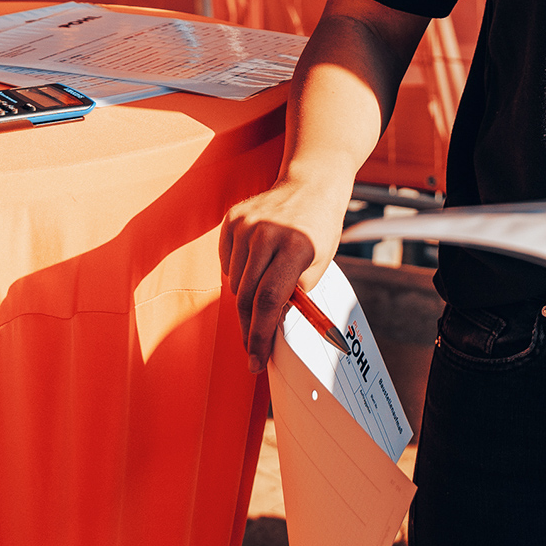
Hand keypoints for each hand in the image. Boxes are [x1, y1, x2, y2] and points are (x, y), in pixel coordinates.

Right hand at [218, 177, 347, 371]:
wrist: (310, 183)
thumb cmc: (319, 229)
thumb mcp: (318, 265)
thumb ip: (294, 297)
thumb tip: (270, 329)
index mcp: (296, 246)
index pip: (269, 300)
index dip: (260, 336)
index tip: (256, 361)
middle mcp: (267, 233)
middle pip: (247, 297)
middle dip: (250, 328)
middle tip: (254, 348)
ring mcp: (246, 225)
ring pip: (235, 284)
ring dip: (246, 299)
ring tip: (265, 290)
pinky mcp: (232, 220)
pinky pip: (227, 264)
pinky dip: (238, 274)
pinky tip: (256, 264)